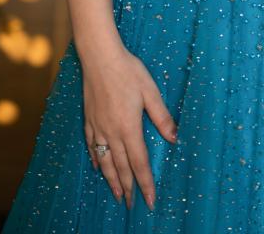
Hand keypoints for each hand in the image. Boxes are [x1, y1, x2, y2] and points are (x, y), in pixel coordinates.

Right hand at [81, 44, 177, 210]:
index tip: (150, 200)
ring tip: (117, 194)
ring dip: (112, 180)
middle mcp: (112, 132)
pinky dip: (96, 161)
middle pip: (121, 167)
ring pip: (105, 161)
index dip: (145, 183)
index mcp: (129, 127)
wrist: (100, 57)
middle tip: (132, 206)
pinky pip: (91, 147)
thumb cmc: (128, 71)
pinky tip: (98, 168)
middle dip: (128, 188)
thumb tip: (174, 138)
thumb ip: (161, 117)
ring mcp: (98, 127)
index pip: (139, 163)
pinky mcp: (89, 120)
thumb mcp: (150, 91)